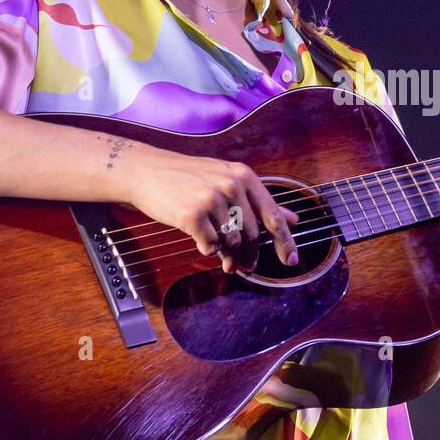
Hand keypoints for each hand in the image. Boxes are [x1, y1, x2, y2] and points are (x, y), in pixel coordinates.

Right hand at [116, 144, 300, 272]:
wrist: (147, 172)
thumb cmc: (189, 178)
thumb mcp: (227, 180)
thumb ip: (259, 201)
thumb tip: (292, 219)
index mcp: (243, 176)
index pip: (272, 214)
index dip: (284, 240)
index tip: (291, 260)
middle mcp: (231, 185)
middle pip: (252, 234)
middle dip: (251, 256)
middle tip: (248, 267)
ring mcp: (211, 199)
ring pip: (231, 241)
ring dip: (230, 257)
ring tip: (227, 262)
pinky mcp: (192, 214)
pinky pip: (210, 245)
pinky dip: (209, 250)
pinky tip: (203, 244)